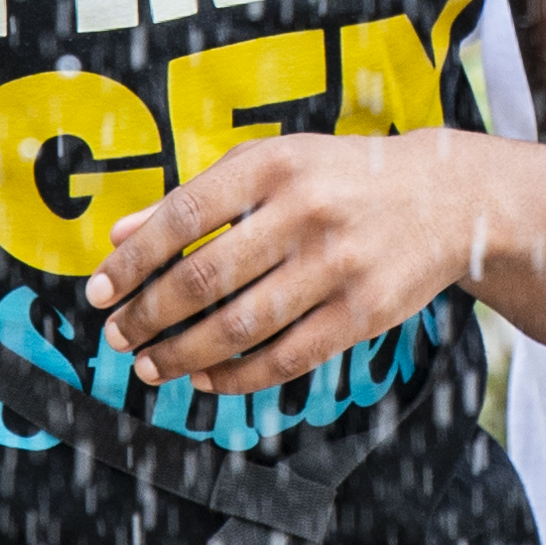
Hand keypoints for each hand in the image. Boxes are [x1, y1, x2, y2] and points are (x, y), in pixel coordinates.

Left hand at [85, 131, 473, 394]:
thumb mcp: (271, 165)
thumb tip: (119, 234)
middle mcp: (304, 212)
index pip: (182, 216)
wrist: (447, 198)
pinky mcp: (363, 313)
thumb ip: (196, 197)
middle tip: (118, 336)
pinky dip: (238, 376)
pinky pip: (286, 357)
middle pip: (204, 277)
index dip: (132, 261)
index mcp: (274, 165)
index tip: (98, 292)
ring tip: (151, 365)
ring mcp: (337, 265)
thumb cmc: (340, 178)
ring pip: (240, 325)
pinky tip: (207, 380)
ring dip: (183, 354)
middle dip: (148, 315)